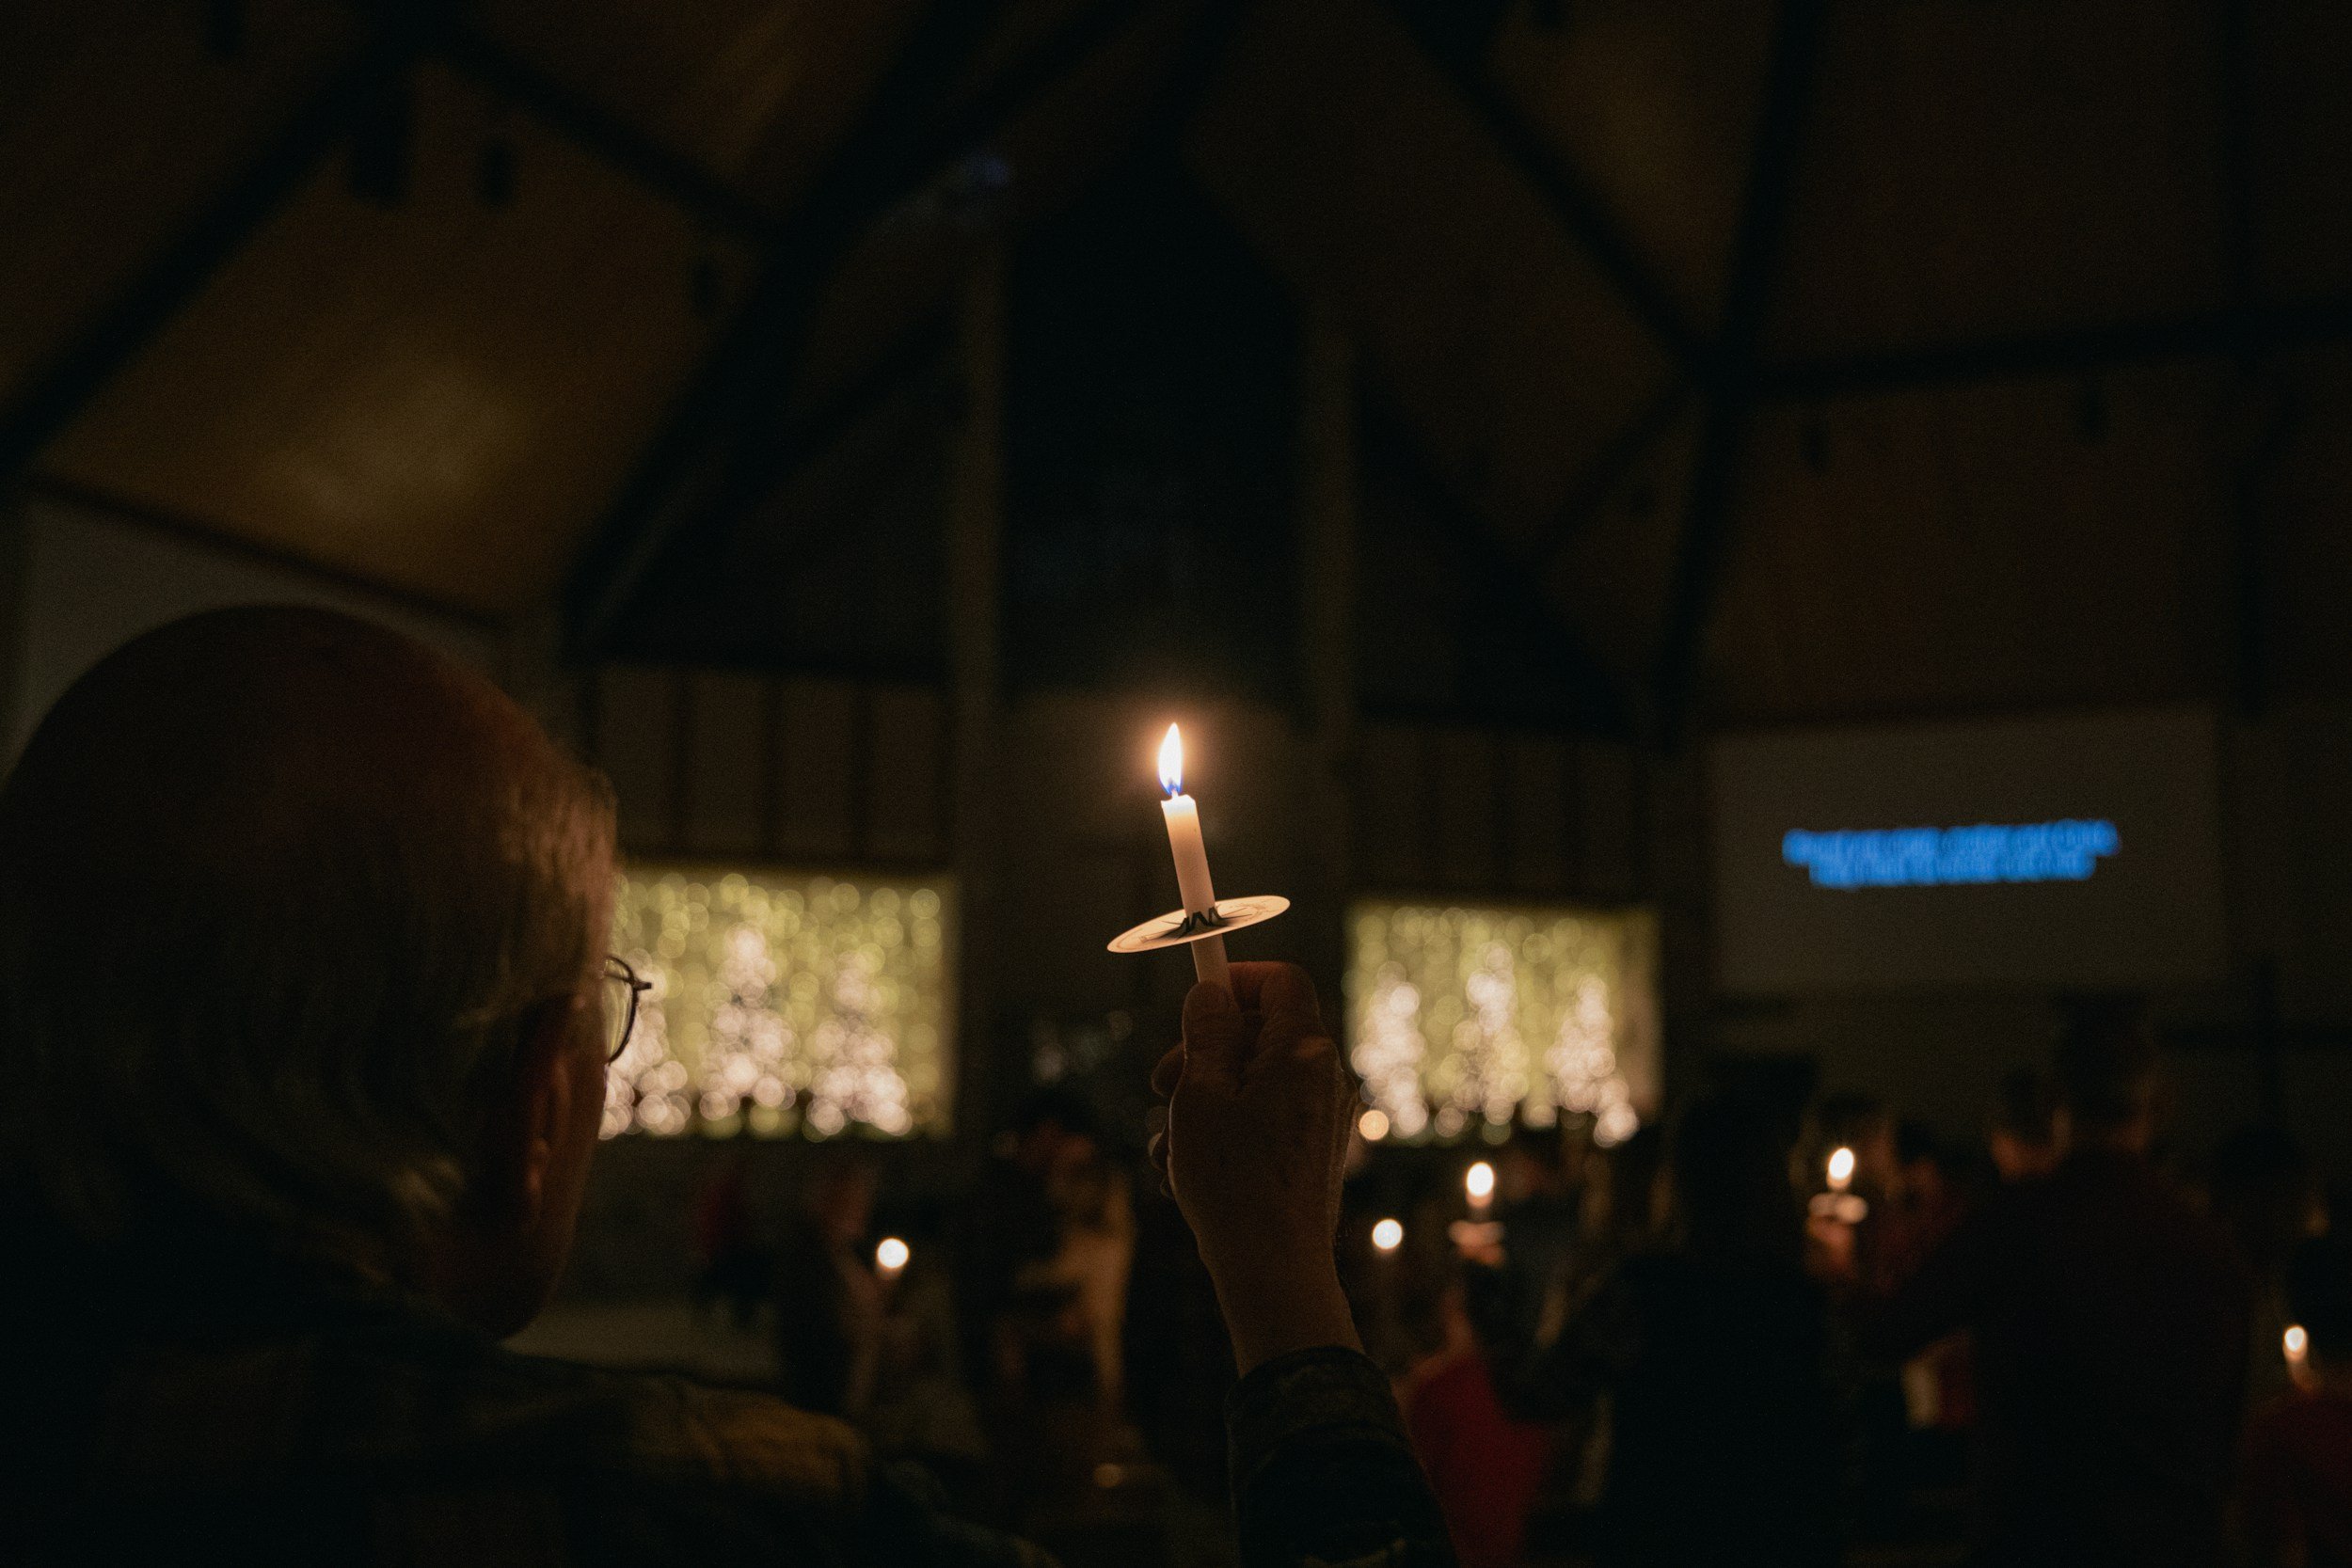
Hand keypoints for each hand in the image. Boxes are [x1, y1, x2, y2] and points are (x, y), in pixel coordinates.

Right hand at [1148, 962, 1360, 1371]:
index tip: (1193, 1002)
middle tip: (1161, 1084)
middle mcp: (1325, 1078)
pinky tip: (1189, 1172)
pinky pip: (1263, 1119)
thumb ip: (1206, 1033)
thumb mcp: (1201, 1093)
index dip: (1235, 980)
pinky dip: (1225, 1132)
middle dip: (1203, 1050)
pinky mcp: (1313, 1152)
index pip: (1280, 981)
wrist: (1274, 1270)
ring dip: (1204, 1101)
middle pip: (1260, 1032)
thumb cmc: (1234, 1180)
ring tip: (1171, 1145)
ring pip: (1253, 1081)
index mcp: (1303, 1051)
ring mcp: (1323, 1117)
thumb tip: (1212, 993)